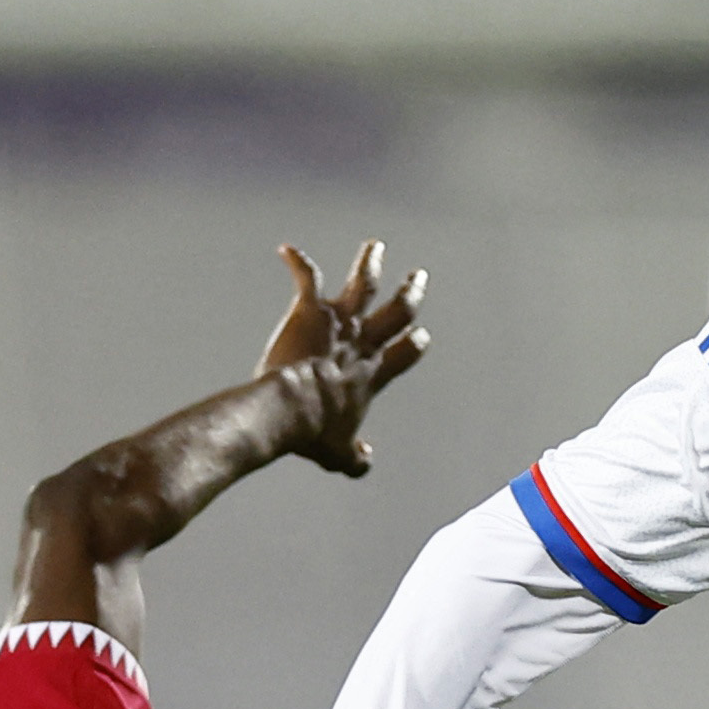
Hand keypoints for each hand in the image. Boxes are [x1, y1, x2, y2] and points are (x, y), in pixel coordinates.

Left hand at [258, 241, 427, 476]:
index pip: (404, 355)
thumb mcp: (339, 455)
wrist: (288, 410)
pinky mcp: (311, 311)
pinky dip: (297, 262)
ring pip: (363, 285)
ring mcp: (339, 324)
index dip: (416, 345)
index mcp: (371, 376)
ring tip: (374, 247)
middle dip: (410, 294)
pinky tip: (285, 251)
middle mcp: (362, 345)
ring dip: (370, 264)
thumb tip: (365, 461)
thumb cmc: (312, 434)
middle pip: (397, 313)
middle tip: (417, 277)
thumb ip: (356, 460)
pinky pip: (308, 277)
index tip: (423, 335)